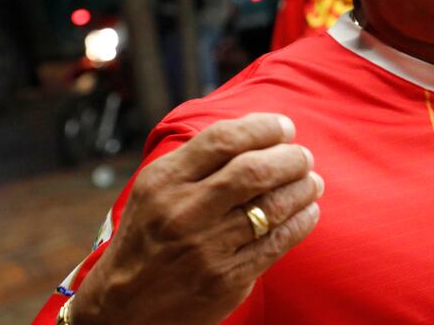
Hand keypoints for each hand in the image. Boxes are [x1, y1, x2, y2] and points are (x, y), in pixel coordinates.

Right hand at [72, 113, 323, 323]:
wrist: (122, 308)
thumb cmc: (148, 238)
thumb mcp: (153, 190)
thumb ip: (196, 161)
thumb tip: (255, 130)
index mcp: (164, 181)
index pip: (223, 139)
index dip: (263, 127)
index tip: (284, 128)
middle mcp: (183, 212)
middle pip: (255, 171)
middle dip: (291, 158)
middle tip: (303, 157)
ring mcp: (206, 248)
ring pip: (273, 206)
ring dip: (303, 188)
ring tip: (312, 182)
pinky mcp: (226, 279)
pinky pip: (277, 242)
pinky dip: (302, 221)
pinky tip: (308, 211)